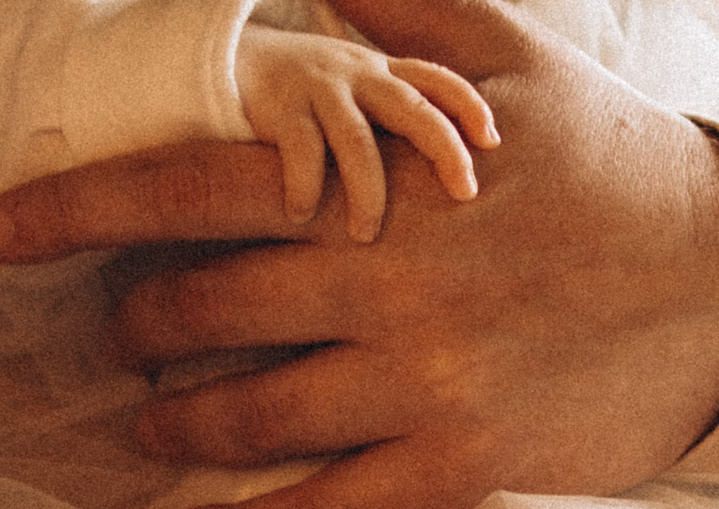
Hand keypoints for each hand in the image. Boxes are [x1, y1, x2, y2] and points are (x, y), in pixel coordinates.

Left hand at [0, 0, 718, 508]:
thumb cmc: (607, 158)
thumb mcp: (504, 50)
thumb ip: (386, 11)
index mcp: (380, 181)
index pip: (191, 189)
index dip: (76, 211)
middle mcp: (386, 288)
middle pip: (197, 312)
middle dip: (132, 325)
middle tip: (118, 330)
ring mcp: (422, 390)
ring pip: (243, 419)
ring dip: (170, 422)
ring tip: (149, 419)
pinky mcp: (461, 472)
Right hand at [232, 27, 494, 242]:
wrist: (225, 62)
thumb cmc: (304, 98)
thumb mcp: (356, 99)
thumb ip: (392, 127)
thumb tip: (444, 192)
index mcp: (381, 74)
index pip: (438, 81)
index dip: (469, 107)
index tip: (492, 142)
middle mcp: (357, 75)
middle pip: (414, 108)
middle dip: (444, 150)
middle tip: (466, 194)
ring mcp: (318, 88)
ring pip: (358, 140)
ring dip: (367, 193)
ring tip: (365, 236)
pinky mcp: (277, 105)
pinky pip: (300, 149)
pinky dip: (305, 186)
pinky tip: (303, 214)